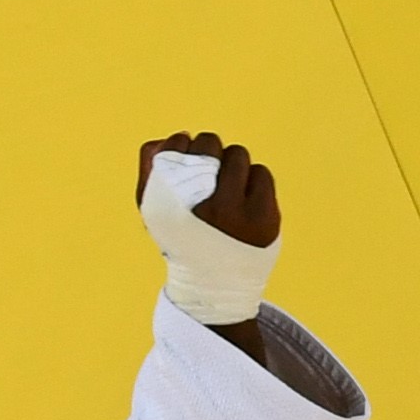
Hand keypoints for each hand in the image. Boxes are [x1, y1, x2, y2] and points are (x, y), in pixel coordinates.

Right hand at [137, 130, 279, 246]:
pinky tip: (244, 193)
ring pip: (238, 155)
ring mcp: (241, 212)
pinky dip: (253, 177)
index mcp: (173, 202)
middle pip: (209, 144)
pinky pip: (261, 173)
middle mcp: (207, 206)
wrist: (214, 284)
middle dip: (208, 147)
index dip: (179, 144)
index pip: (176, 145)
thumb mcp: (153, 208)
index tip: (182, 155)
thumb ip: (152, 168)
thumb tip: (179, 136)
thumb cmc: (181, 236)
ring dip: (232, 162)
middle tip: (208, 160)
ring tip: (227, 181)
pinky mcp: (266, 216)